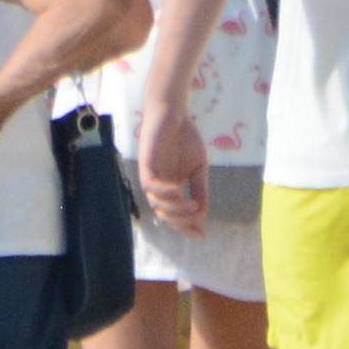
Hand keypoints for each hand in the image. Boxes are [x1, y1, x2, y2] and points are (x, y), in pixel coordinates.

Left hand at [134, 90, 209, 233]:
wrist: (174, 113)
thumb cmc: (185, 138)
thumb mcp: (199, 169)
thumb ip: (200, 190)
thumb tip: (202, 215)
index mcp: (171, 189)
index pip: (176, 216)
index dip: (188, 227)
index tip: (203, 234)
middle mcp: (159, 187)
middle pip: (165, 216)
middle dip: (182, 221)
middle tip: (198, 217)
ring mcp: (152, 177)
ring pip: (157, 205)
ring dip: (175, 209)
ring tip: (192, 204)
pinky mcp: (146, 165)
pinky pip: (150, 186)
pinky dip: (164, 192)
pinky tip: (178, 190)